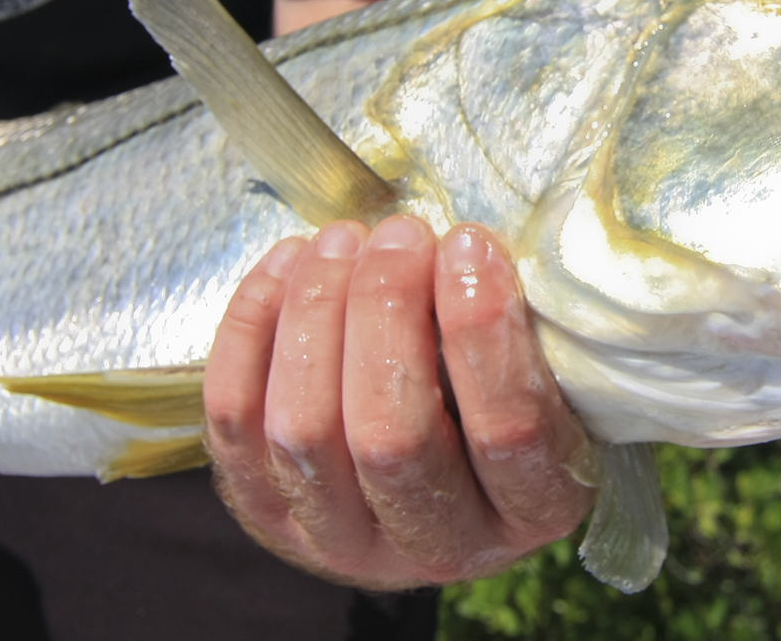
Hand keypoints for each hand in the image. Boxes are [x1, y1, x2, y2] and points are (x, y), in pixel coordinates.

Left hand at [204, 215, 596, 588]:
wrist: (432, 474)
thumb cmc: (498, 396)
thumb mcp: (545, 371)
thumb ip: (517, 326)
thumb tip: (464, 247)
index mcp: (533, 509)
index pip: (508, 431)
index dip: (483, 330)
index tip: (468, 243)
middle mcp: (439, 546)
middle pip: (392, 436)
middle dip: (386, 311)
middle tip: (400, 234)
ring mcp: (341, 540)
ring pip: (304, 431)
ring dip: (317, 312)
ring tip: (343, 239)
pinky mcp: (267, 516)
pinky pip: (235, 419)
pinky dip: (251, 327)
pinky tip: (289, 264)